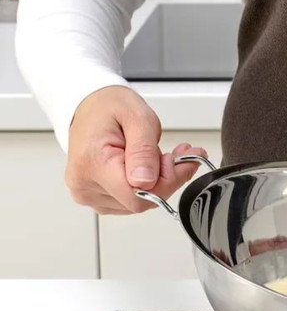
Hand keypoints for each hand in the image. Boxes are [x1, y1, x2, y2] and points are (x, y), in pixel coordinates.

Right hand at [65, 86, 206, 213]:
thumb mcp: (137, 118)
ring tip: (157, 156)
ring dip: (158, 182)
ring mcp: (89, 194)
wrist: (91, 107)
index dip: (165, 183)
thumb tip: (146, 181)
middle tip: (176, 155)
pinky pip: (130, 201)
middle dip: (166, 180)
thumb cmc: (109, 108)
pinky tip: (148, 167)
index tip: (177, 161)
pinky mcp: (96, 197)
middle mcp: (84, 184)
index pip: (137, 197)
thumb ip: (144, 150)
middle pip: (140, 202)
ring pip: (139, 203)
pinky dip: (147, 186)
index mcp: (92, 163)